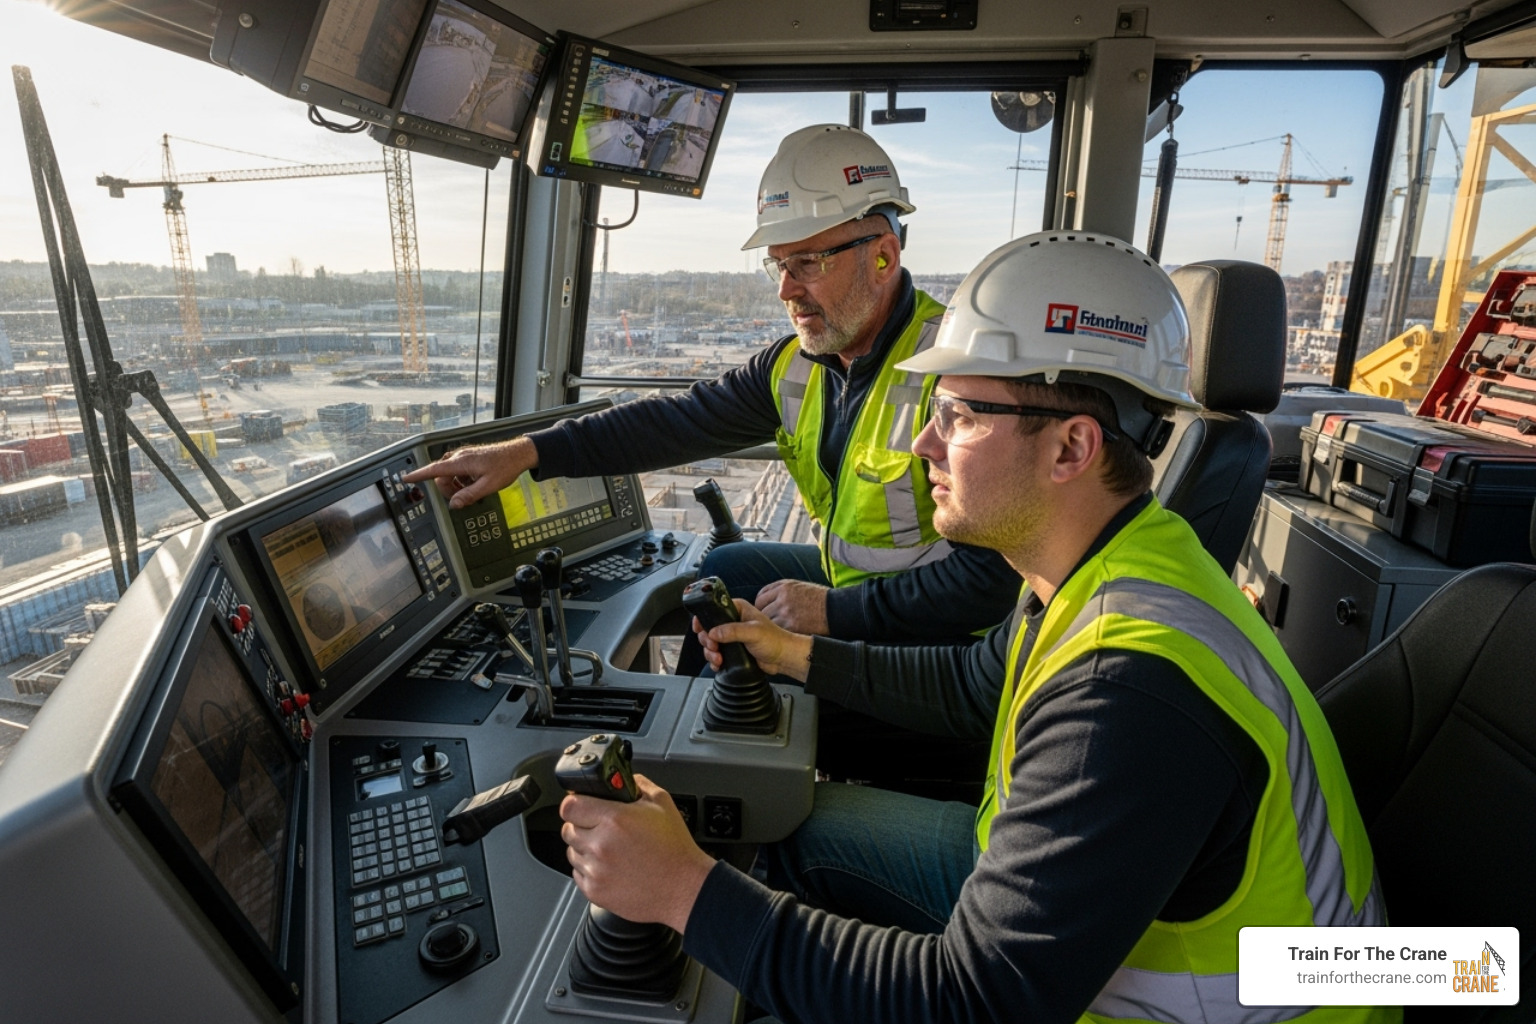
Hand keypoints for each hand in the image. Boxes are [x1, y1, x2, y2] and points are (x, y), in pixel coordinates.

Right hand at [401, 436, 536, 508]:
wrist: (518, 454)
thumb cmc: (505, 467)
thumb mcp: (488, 486)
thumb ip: (469, 496)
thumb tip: (453, 504)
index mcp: (460, 462)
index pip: (433, 470)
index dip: (418, 475)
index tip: (406, 478)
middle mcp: (459, 457)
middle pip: (441, 476)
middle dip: (448, 489)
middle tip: (463, 498)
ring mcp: (463, 456)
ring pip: (449, 474)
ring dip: (456, 485)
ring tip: (473, 490)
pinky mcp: (468, 457)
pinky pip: (457, 471)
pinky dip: (461, 480)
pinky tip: (475, 483)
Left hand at [560, 775, 714, 932]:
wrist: (683, 888)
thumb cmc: (675, 849)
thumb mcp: (662, 803)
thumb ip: (637, 784)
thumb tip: (620, 780)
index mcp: (614, 820)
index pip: (570, 806)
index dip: (575, 803)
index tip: (581, 805)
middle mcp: (600, 845)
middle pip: (568, 829)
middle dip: (581, 825)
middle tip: (600, 827)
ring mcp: (596, 871)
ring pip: (571, 852)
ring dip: (584, 848)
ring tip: (609, 849)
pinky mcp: (595, 891)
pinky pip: (578, 874)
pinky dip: (589, 869)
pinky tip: (610, 866)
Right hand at [693, 598, 812, 681]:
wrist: (782, 658)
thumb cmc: (774, 640)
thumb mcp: (753, 632)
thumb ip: (732, 631)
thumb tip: (713, 632)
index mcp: (737, 609)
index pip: (713, 609)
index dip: (703, 619)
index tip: (699, 629)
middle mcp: (732, 621)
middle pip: (708, 628)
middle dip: (707, 640)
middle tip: (714, 647)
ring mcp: (731, 636)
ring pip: (710, 643)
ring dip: (710, 652)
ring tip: (718, 658)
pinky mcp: (732, 649)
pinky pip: (716, 654)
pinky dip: (714, 660)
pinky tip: (719, 664)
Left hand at [754, 579, 830, 635]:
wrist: (836, 610)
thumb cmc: (819, 599)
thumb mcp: (799, 586)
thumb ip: (781, 590)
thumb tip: (765, 599)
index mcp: (784, 587)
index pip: (760, 597)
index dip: (761, 606)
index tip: (765, 612)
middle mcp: (783, 598)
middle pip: (762, 611)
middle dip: (765, 618)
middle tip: (769, 625)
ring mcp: (786, 613)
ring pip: (768, 622)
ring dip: (771, 627)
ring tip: (777, 631)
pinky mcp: (791, 626)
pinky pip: (777, 631)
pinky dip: (779, 634)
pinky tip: (784, 635)